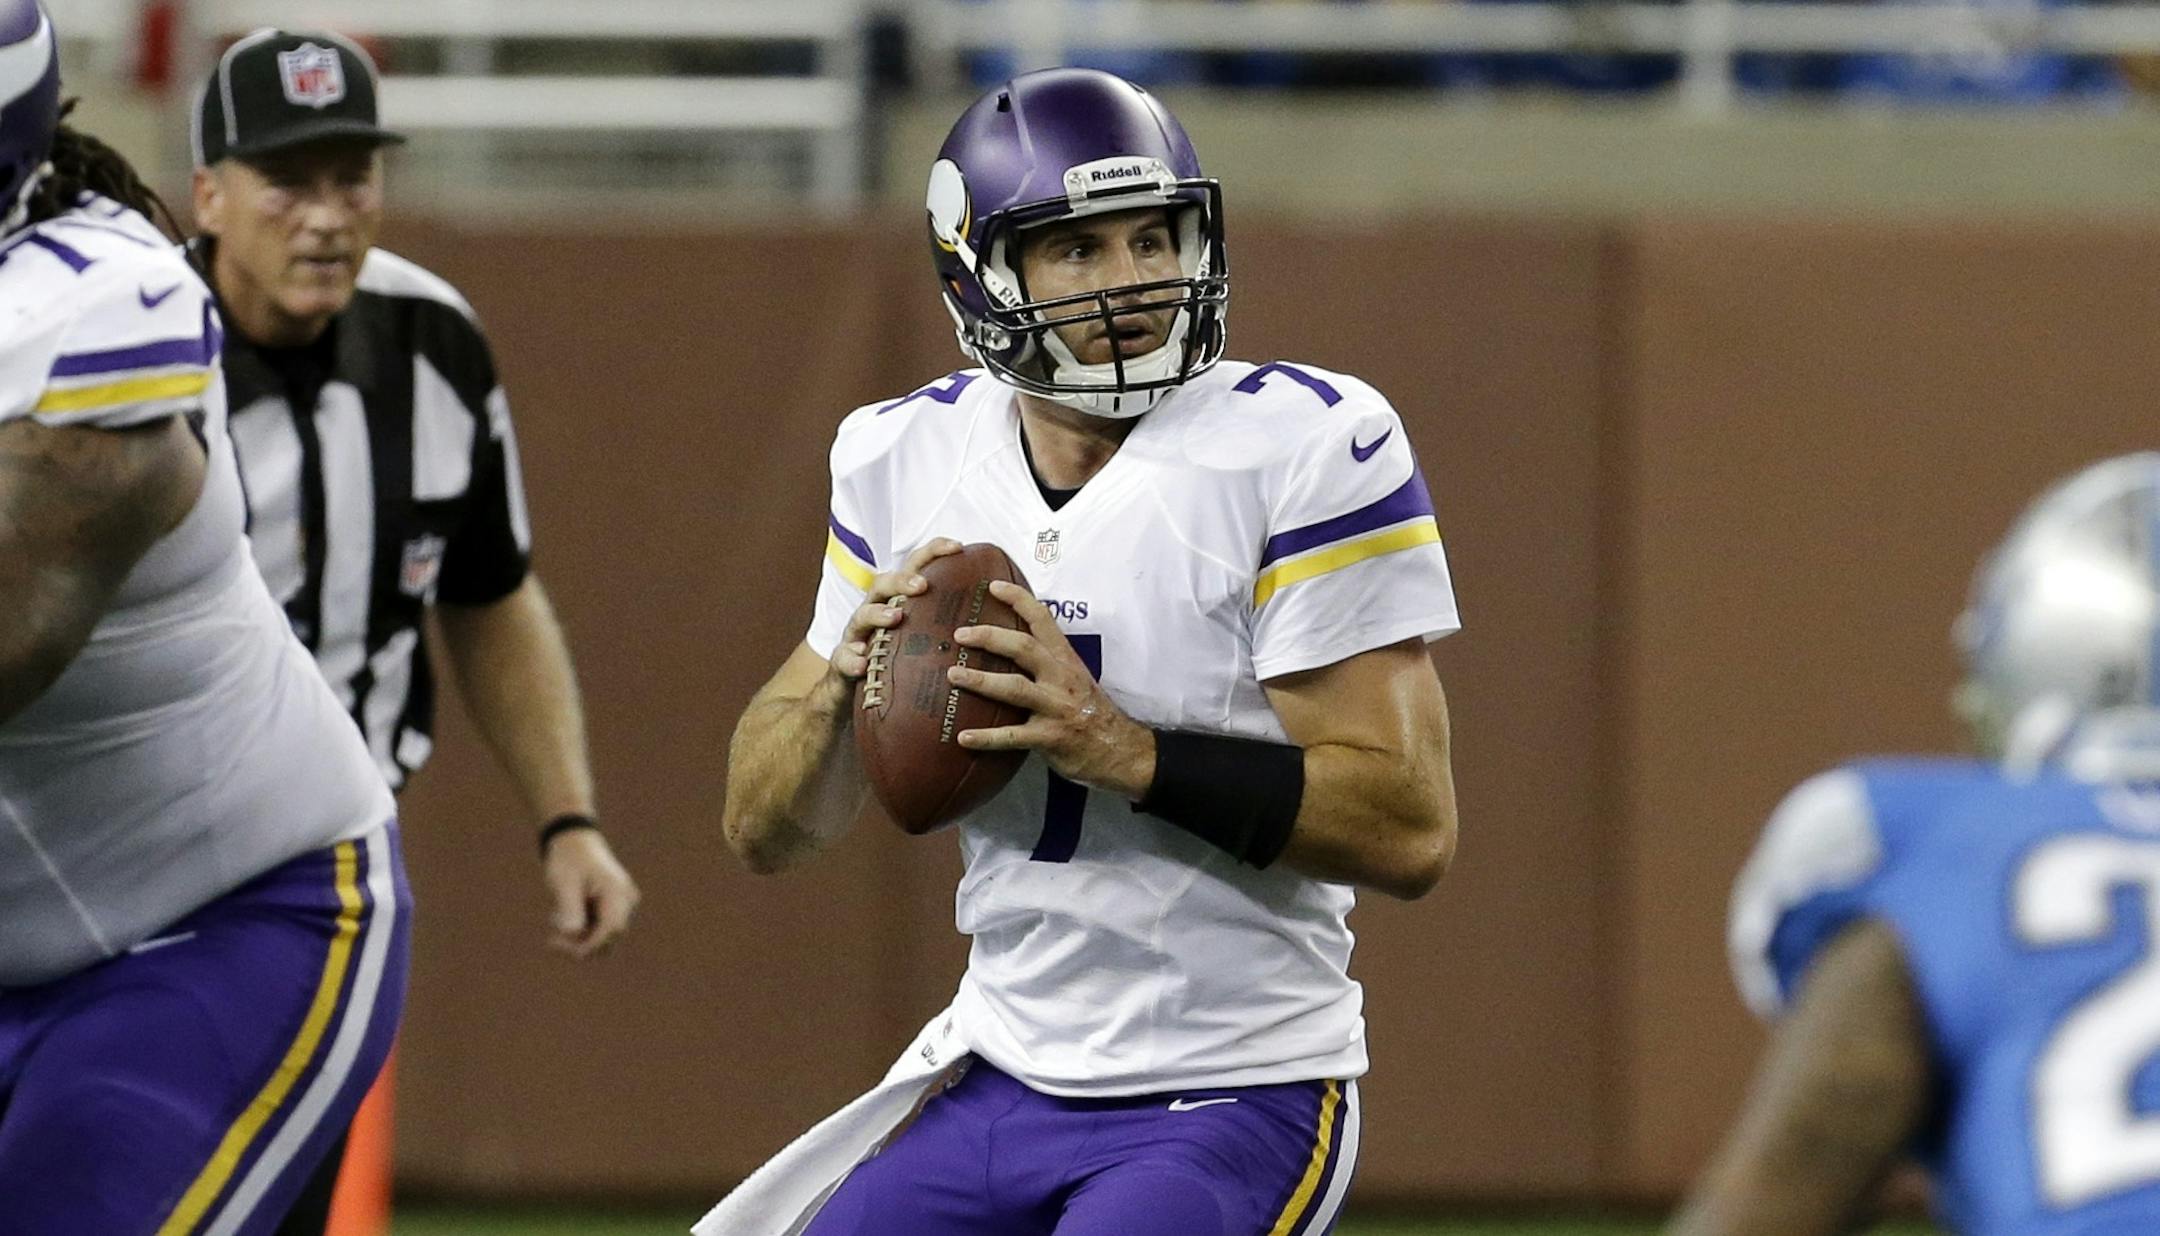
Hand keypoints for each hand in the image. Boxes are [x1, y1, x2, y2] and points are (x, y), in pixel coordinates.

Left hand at [542, 828, 639, 958]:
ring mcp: (620, 903)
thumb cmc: (568, 858)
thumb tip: (573, 933)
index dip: (590, 944)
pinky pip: (599, 927)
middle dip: (580, 942)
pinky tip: (563, 912)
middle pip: (608, 936)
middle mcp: (625, 900)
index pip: (611, 929)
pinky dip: (581, 927)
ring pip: (603, 935)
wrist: (573, 839)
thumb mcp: (564, 881)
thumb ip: (570, 907)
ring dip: (578, 935)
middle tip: (552, 938)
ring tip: (555, 917)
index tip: (565, 950)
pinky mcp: (612, 906)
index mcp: (617, 892)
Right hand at [827, 538, 964, 682]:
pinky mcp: (843, 662)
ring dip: (877, 614)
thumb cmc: (899, 661)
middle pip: (883, 585)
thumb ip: (950, 622)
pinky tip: (861, 662)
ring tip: (894, 618)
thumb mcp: (925, 637)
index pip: (913, 568)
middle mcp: (875, 612)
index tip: (958, 547)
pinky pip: (843, 658)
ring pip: (861, 616)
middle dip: (902, 580)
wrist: (855, 692)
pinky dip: (851, 658)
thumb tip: (998, 612)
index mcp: (897, 601)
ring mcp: (856, 635)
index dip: (932, 553)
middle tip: (922, 585)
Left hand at [948, 579, 1155, 799]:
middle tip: (960, 634)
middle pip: (1023, 648)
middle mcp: (1061, 679)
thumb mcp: (1076, 679)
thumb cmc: (1092, 713)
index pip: (1043, 620)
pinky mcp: (1049, 738)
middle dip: (990, 637)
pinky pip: (1012, 736)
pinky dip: (986, 738)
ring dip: (981, 680)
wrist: (1121, 750)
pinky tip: (962, 737)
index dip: (1019, 600)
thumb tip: (1011, 648)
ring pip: (1014, 688)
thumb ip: (1048, 664)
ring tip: (953, 674)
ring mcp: (1055, 708)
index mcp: (1066, 660)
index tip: (993, 586)